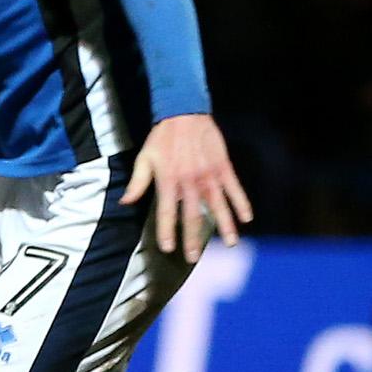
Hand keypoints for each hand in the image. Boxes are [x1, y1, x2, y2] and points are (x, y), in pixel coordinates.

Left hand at [120, 114, 254, 262]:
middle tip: (193, 258)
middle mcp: (189, 181)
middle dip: (193, 238)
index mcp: (168, 181)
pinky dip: (241, 203)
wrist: (184, 113)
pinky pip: (234, 188)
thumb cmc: (161, 137)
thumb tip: (124, 203)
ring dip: (225, 225)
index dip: (166, 231)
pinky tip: (247, 218)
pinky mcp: (223, 167)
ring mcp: (209, 175)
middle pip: (192, 215)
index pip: (166, 212)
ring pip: (218, 205)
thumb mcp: (144, 158)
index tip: (168, 249)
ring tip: (230, 244)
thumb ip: (137, 183)